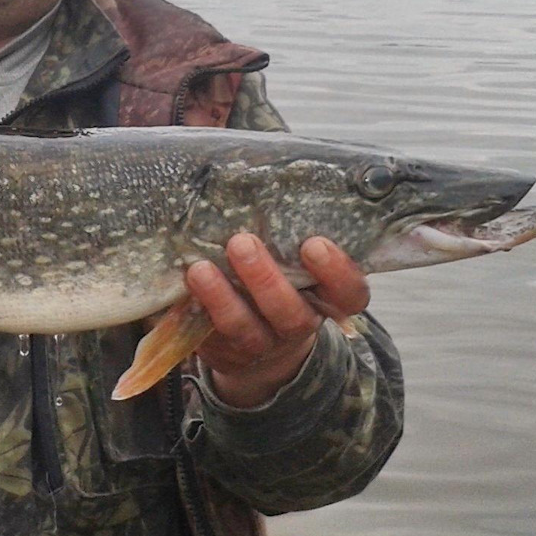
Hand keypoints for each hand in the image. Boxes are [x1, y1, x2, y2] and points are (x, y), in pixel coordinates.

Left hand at [185, 235, 368, 407]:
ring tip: (199, 268)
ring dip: (221, 298)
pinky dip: (197, 310)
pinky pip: (211, 336)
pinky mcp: (226, 353)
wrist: (261, 345)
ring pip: (244, 328)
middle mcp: (298, 325)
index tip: (314, 244)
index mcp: (327, 301)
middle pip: (291, 313)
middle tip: (242, 242)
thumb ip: (292, 238)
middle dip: (266, 279)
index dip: (337, 273)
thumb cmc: (283, 282)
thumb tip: (267, 182)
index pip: (350, 294)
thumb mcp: (296, 263)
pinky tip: (184, 286)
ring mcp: (262, 345)